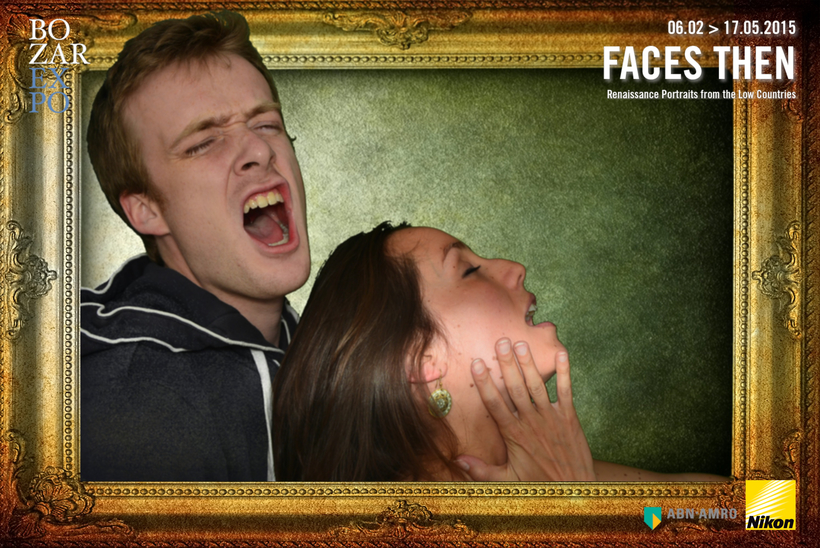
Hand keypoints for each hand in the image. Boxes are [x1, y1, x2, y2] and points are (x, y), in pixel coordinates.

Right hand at [456, 339, 594, 480]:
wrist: (574, 492)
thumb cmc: (538, 487)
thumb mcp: (507, 482)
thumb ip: (482, 470)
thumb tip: (458, 461)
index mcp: (514, 435)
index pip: (496, 405)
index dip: (486, 384)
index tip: (477, 364)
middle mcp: (532, 422)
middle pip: (516, 388)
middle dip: (508, 364)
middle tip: (500, 342)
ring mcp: (551, 418)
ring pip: (537, 386)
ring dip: (529, 364)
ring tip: (521, 343)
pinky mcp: (569, 418)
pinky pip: (566, 391)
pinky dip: (565, 373)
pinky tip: (562, 354)